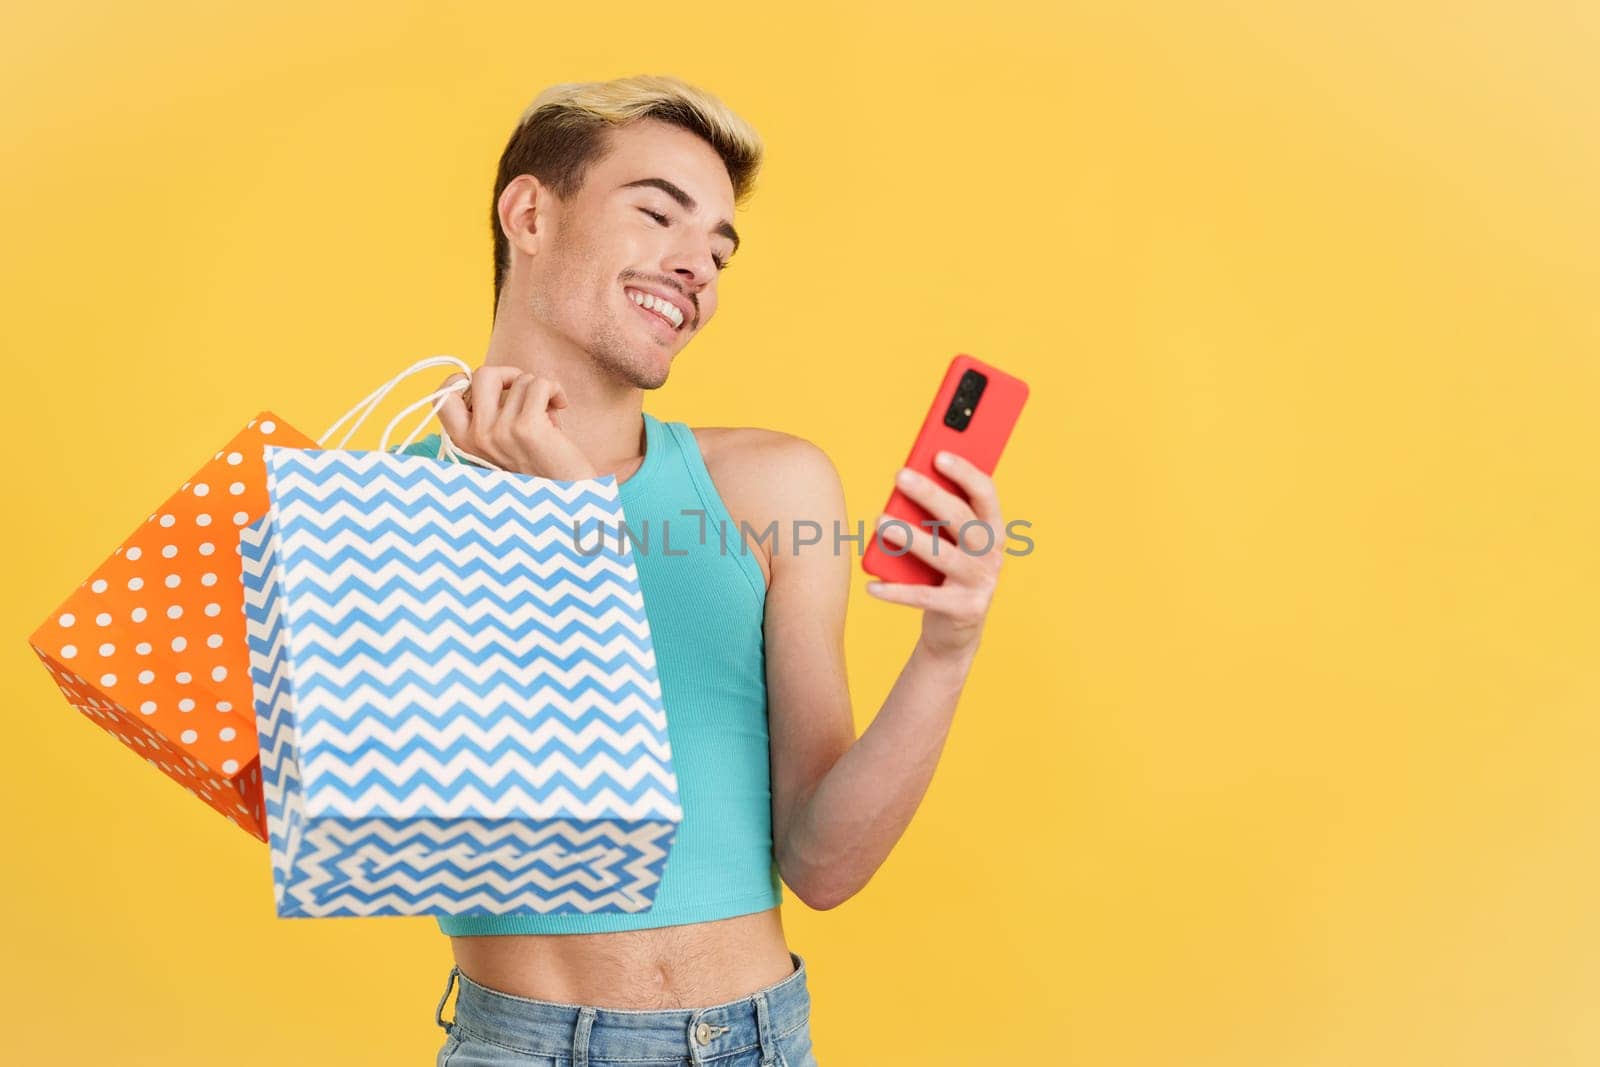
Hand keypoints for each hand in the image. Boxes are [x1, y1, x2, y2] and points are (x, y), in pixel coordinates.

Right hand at [434, 366, 597, 479]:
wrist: (567, 495)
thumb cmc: (540, 464)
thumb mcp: (503, 441)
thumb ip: (490, 414)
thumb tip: (496, 374)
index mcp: (465, 442)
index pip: (441, 397)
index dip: (461, 380)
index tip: (491, 387)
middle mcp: (477, 437)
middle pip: (482, 374)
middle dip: (510, 374)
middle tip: (527, 391)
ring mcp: (499, 432)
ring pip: (520, 379)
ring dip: (540, 390)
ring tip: (549, 414)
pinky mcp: (527, 428)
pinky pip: (540, 384)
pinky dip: (556, 390)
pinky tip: (561, 406)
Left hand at [865, 451, 1006, 661]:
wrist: (956, 629)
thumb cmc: (948, 572)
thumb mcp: (950, 541)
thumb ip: (938, 516)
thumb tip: (906, 485)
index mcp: (993, 530)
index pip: (986, 493)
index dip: (965, 472)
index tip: (938, 454)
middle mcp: (992, 555)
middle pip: (961, 519)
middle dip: (931, 495)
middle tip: (900, 476)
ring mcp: (979, 583)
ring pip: (942, 555)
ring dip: (910, 537)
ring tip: (880, 521)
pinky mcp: (962, 609)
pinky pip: (924, 597)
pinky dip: (896, 592)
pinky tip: (872, 585)